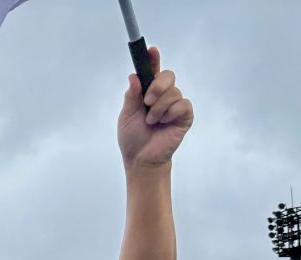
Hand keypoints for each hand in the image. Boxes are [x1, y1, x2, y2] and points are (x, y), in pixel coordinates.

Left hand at [118, 48, 192, 167]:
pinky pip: (182, 105)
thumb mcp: (127, 115)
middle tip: (147, 101)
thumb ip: (131, 96)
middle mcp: (163, 95)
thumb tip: (133, 76)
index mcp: (147, 92)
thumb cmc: (133, 138)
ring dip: (159, 108)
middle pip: (168, 75)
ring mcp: (175, 104)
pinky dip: (170, 114)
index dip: (153, 59)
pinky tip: (164, 123)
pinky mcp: (185, 115)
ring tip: (152, 122)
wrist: (141, 158)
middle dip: (158, 86)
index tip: (151, 49)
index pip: (152, 71)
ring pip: (173, 92)